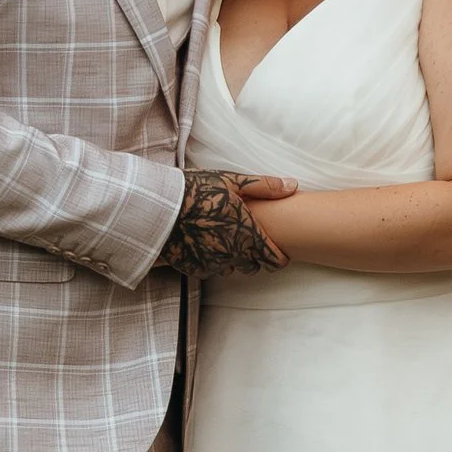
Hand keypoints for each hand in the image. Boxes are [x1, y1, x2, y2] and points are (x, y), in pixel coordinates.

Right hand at [154, 171, 297, 275]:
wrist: (158, 207)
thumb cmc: (197, 190)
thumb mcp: (232, 182)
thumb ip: (265, 187)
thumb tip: (293, 186)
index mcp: (247, 234)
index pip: (274, 259)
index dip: (279, 257)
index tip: (276, 251)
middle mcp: (233, 254)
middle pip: (254, 266)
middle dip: (254, 256)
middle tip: (246, 239)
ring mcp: (213, 264)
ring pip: (231, 269)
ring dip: (231, 259)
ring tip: (221, 239)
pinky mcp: (194, 269)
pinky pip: (210, 270)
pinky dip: (210, 261)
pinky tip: (203, 244)